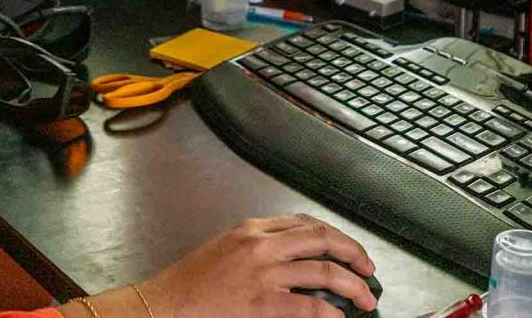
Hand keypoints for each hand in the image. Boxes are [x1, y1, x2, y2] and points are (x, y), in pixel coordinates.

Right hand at [131, 214, 379, 317]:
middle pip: (322, 238)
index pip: (304, 222)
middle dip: (353, 252)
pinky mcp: (260, 302)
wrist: (162, 306)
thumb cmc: (188, 285)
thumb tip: (292, 259)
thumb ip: (256, 247)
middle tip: (368, 269)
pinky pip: (308, 305)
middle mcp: (260, 244)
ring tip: (365, 299)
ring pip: (324, 270)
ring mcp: (262, 272)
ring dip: (352, 285)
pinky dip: (330, 312)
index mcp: (251, 229)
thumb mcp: (224, 250)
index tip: (347, 248)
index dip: (334, 235)